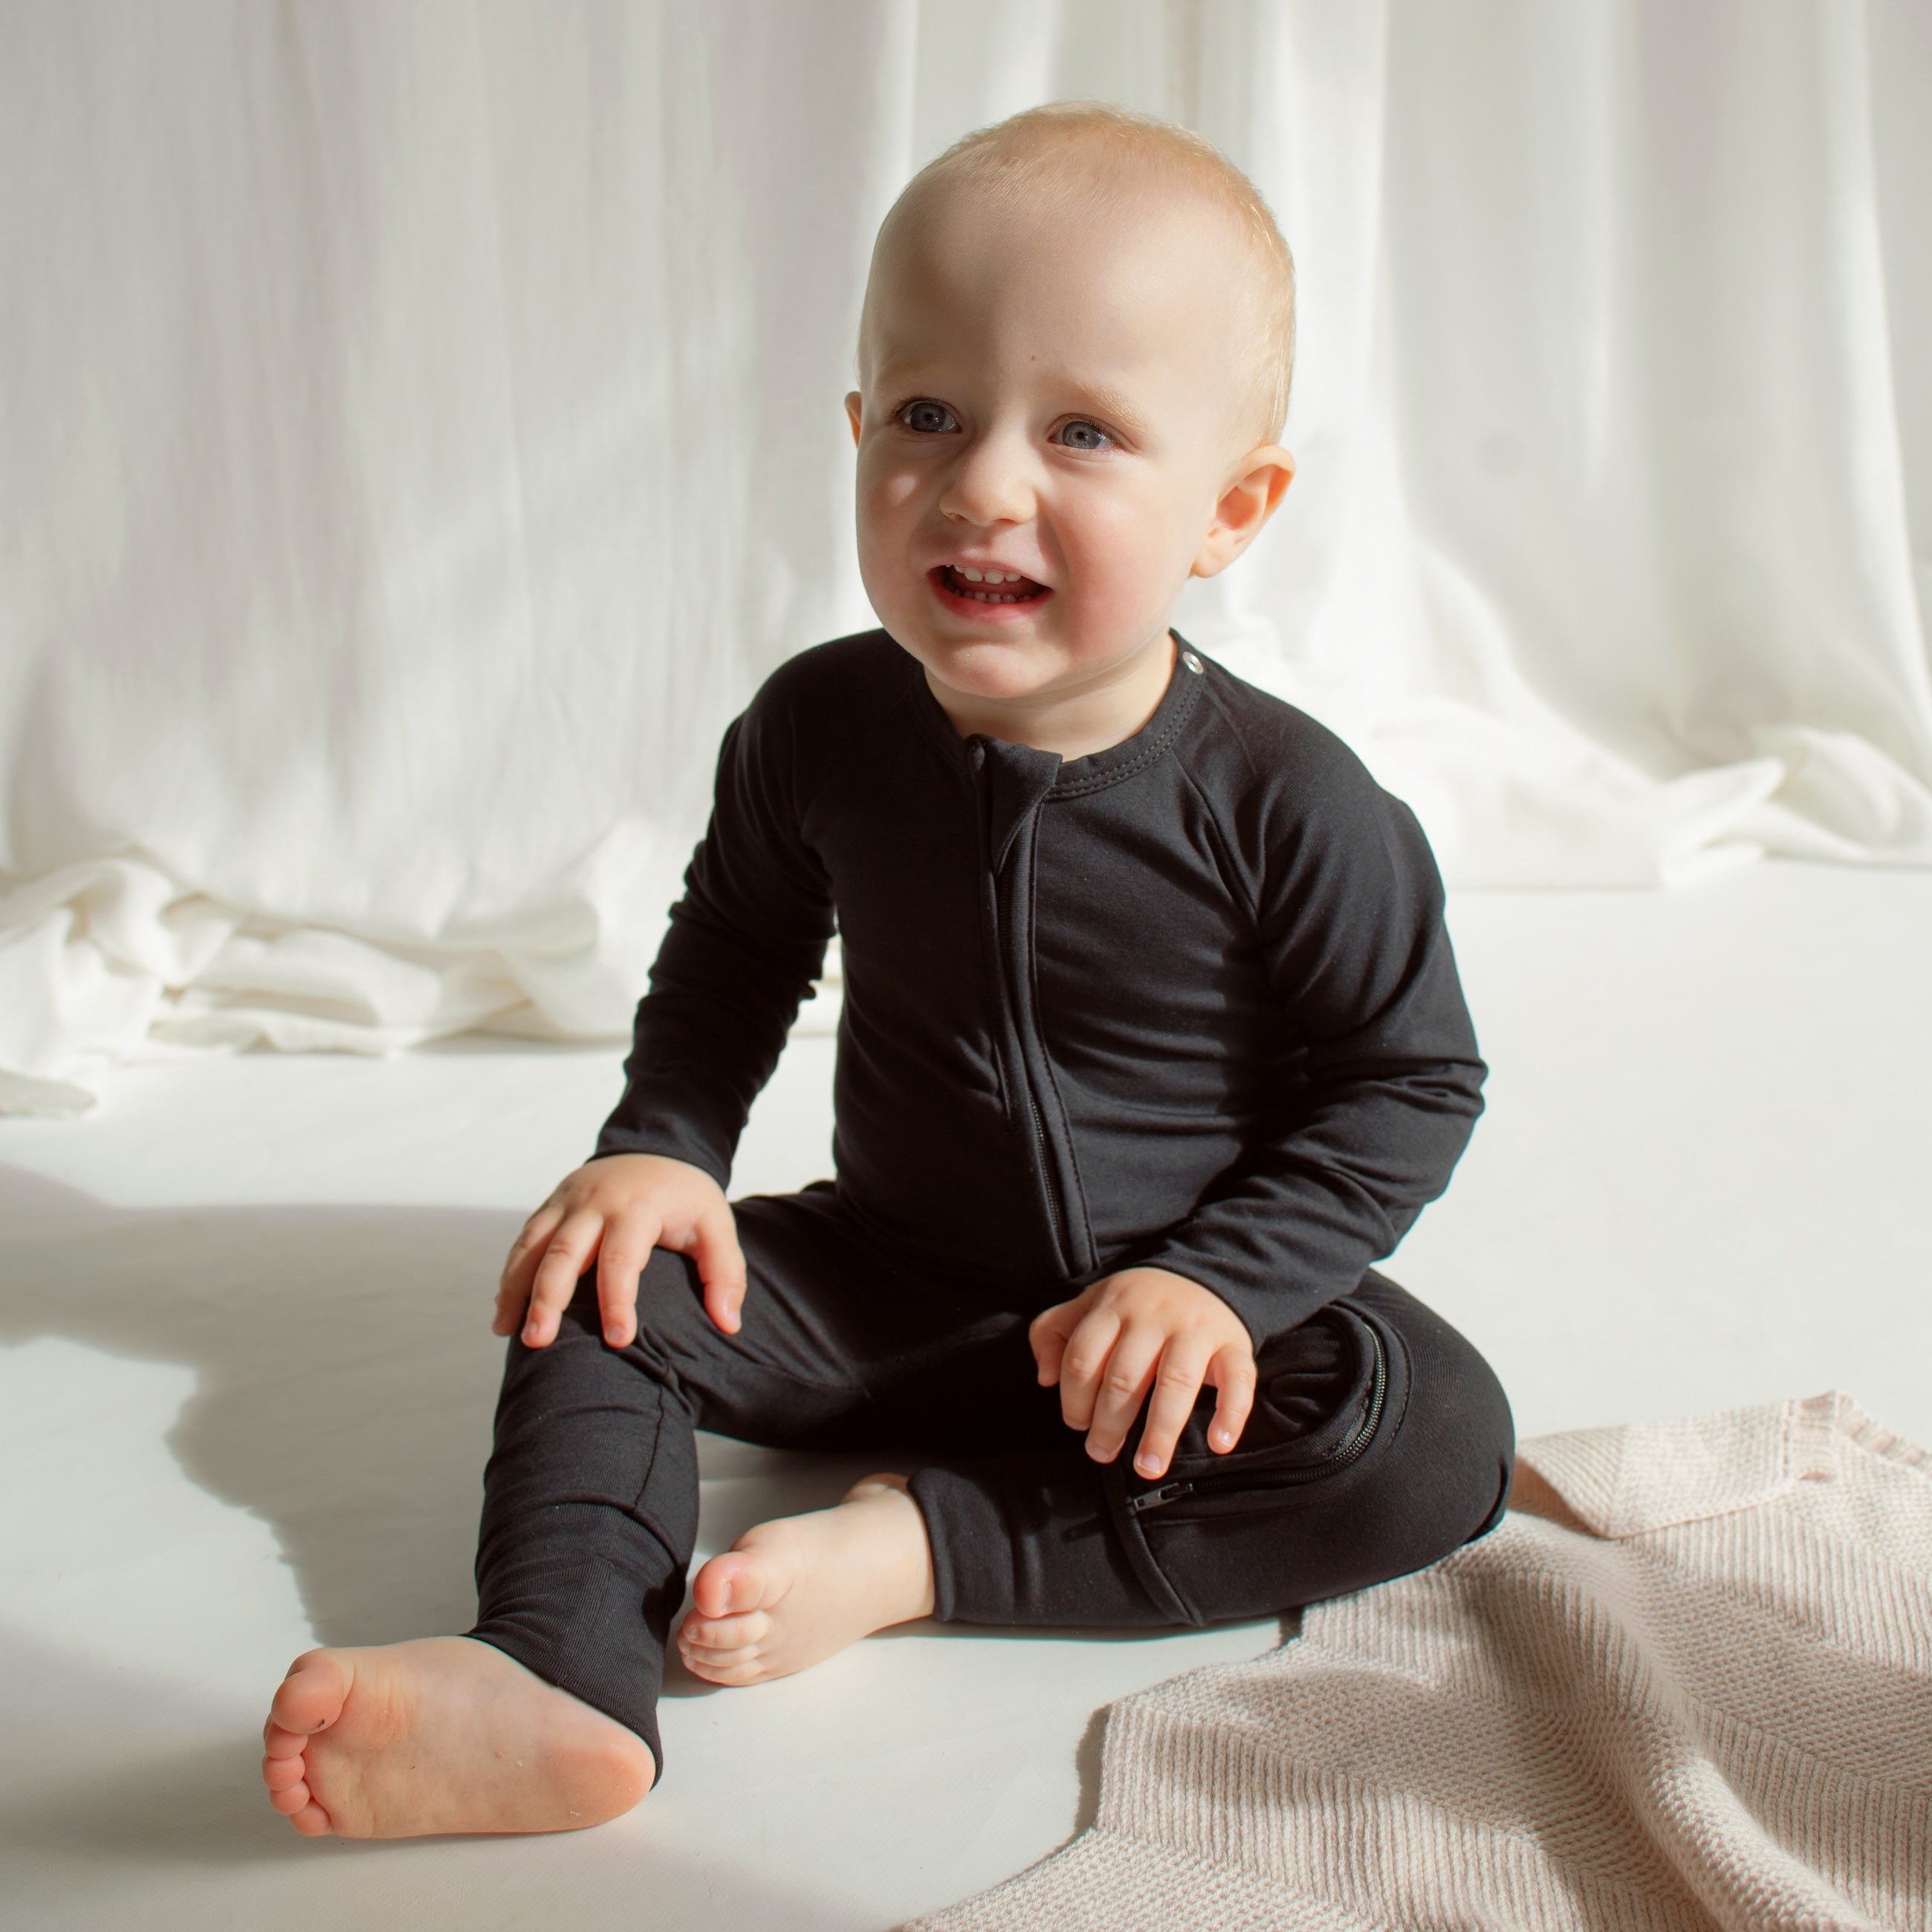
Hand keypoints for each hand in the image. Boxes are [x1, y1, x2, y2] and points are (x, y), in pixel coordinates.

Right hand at [494, 1153, 744, 1348]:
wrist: (656, 1148)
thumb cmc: (686, 1197)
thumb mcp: (716, 1225)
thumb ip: (725, 1273)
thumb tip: (729, 1323)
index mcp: (638, 1207)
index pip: (622, 1258)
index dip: (618, 1301)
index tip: (618, 1340)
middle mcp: (595, 1203)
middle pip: (565, 1252)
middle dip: (548, 1298)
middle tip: (538, 1342)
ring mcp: (568, 1202)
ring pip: (533, 1245)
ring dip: (517, 1289)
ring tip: (508, 1332)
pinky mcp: (551, 1205)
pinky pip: (524, 1240)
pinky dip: (511, 1275)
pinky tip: (504, 1310)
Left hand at [1028, 1267, 1255, 1480]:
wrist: (1204, 1276)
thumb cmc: (1137, 1305)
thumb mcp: (1090, 1304)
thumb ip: (1053, 1333)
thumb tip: (1045, 1378)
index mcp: (1114, 1306)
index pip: (1083, 1358)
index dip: (1074, 1398)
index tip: (1077, 1425)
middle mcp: (1154, 1315)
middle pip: (1124, 1377)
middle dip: (1108, 1424)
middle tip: (1101, 1453)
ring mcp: (1197, 1329)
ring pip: (1175, 1383)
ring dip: (1159, 1432)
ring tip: (1147, 1467)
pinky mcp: (1234, 1344)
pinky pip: (1237, 1381)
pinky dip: (1231, 1415)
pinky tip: (1219, 1445)